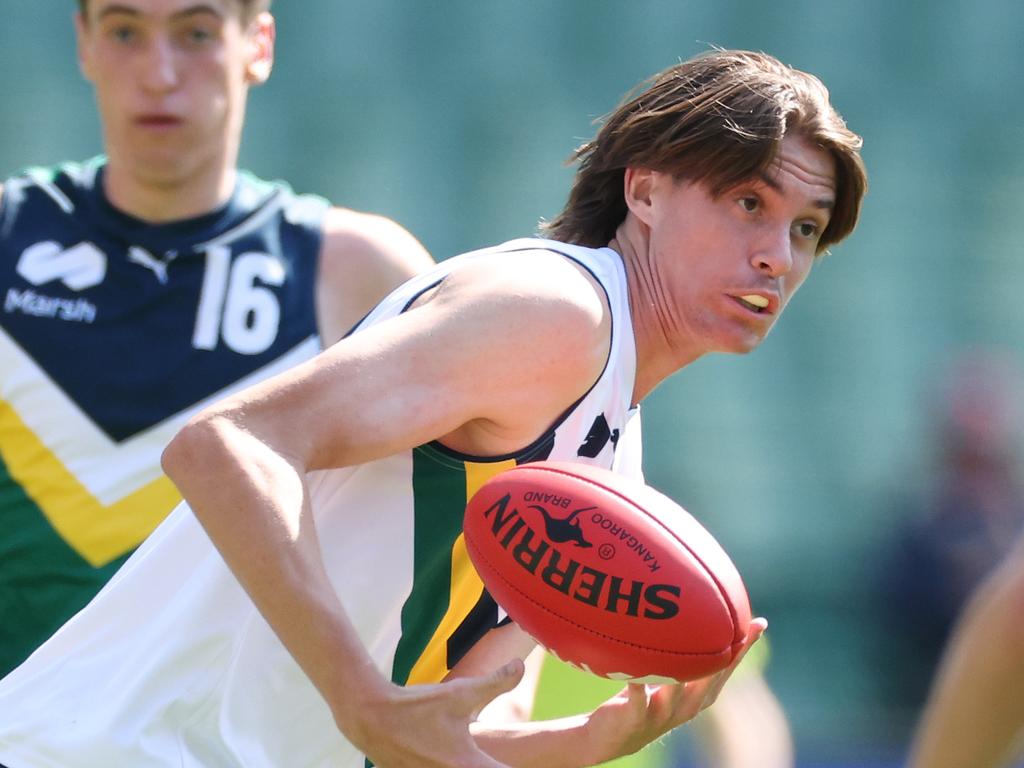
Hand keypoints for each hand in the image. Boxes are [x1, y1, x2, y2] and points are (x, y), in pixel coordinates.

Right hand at [344, 659, 525, 767]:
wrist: (371, 717)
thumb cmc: (418, 706)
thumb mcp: (460, 693)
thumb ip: (495, 682)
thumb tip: (520, 666)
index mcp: (468, 766)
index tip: (520, 762)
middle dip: (490, 765)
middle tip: (491, 756)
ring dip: (470, 766)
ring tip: (458, 750)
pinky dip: (445, 767)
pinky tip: (443, 755)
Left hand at [585, 617, 768, 759]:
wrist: (611, 737)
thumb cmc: (641, 699)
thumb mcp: (664, 677)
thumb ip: (678, 656)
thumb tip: (688, 615)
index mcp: (697, 696)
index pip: (725, 669)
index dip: (743, 648)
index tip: (760, 623)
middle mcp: (686, 706)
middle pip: (710, 681)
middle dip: (725, 658)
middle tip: (736, 631)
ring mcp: (663, 715)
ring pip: (678, 693)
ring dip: (683, 676)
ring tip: (690, 655)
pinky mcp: (636, 719)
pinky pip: (638, 701)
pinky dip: (637, 688)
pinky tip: (635, 676)